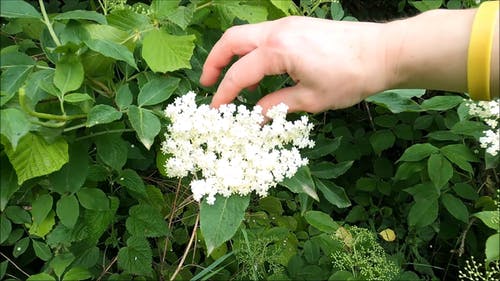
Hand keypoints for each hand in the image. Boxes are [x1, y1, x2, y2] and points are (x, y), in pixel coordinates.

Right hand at [200, 16, 388, 113]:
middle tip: (207, 83)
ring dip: (234, 56)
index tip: (215, 110)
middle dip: (215, 61)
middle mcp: (278, 31)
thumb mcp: (312, 99)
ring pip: (247, 35)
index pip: (240, 73)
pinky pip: (264, 37)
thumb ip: (277, 106)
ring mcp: (288, 25)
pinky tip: (261, 73)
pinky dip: (253, 53)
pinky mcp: (298, 26)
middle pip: (232, 40)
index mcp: (279, 50)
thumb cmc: (350, 77)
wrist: (383, 52)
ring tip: (235, 82)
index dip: (224, 93)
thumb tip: (256, 117)